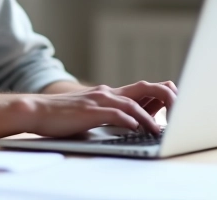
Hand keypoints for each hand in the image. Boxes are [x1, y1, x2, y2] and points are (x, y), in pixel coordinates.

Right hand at [20, 80, 177, 137]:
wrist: (36, 110)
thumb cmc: (62, 116)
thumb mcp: (90, 112)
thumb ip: (109, 114)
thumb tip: (130, 124)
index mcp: (108, 93)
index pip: (142, 89)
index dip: (160, 94)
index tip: (175, 103)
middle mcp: (107, 92)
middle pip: (144, 87)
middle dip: (165, 96)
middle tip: (180, 107)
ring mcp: (98, 100)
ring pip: (133, 103)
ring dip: (149, 116)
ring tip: (160, 129)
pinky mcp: (90, 111)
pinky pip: (115, 114)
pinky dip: (129, 120)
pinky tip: (137, 127)